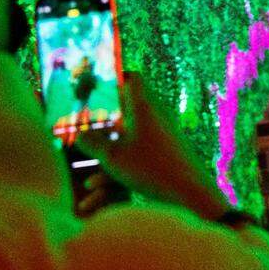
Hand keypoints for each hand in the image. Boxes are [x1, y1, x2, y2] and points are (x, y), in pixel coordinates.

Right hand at [76, 72, 230, 221]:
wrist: (191, 192)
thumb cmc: (150, 169)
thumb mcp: (112, 156)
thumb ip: (91, 141)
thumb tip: (78, 134)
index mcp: (144, 107)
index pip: (132, 78)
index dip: (114, 77)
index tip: (95, 86)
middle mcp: (157, 115)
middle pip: (130, 105)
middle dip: (106, 115)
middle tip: (85, 122)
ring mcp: (165, 132)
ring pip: (132, 131)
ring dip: (111, 145)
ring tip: (89, 163)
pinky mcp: (170, 150)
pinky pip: (142, 149)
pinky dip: (124, 160)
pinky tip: (103, 183)